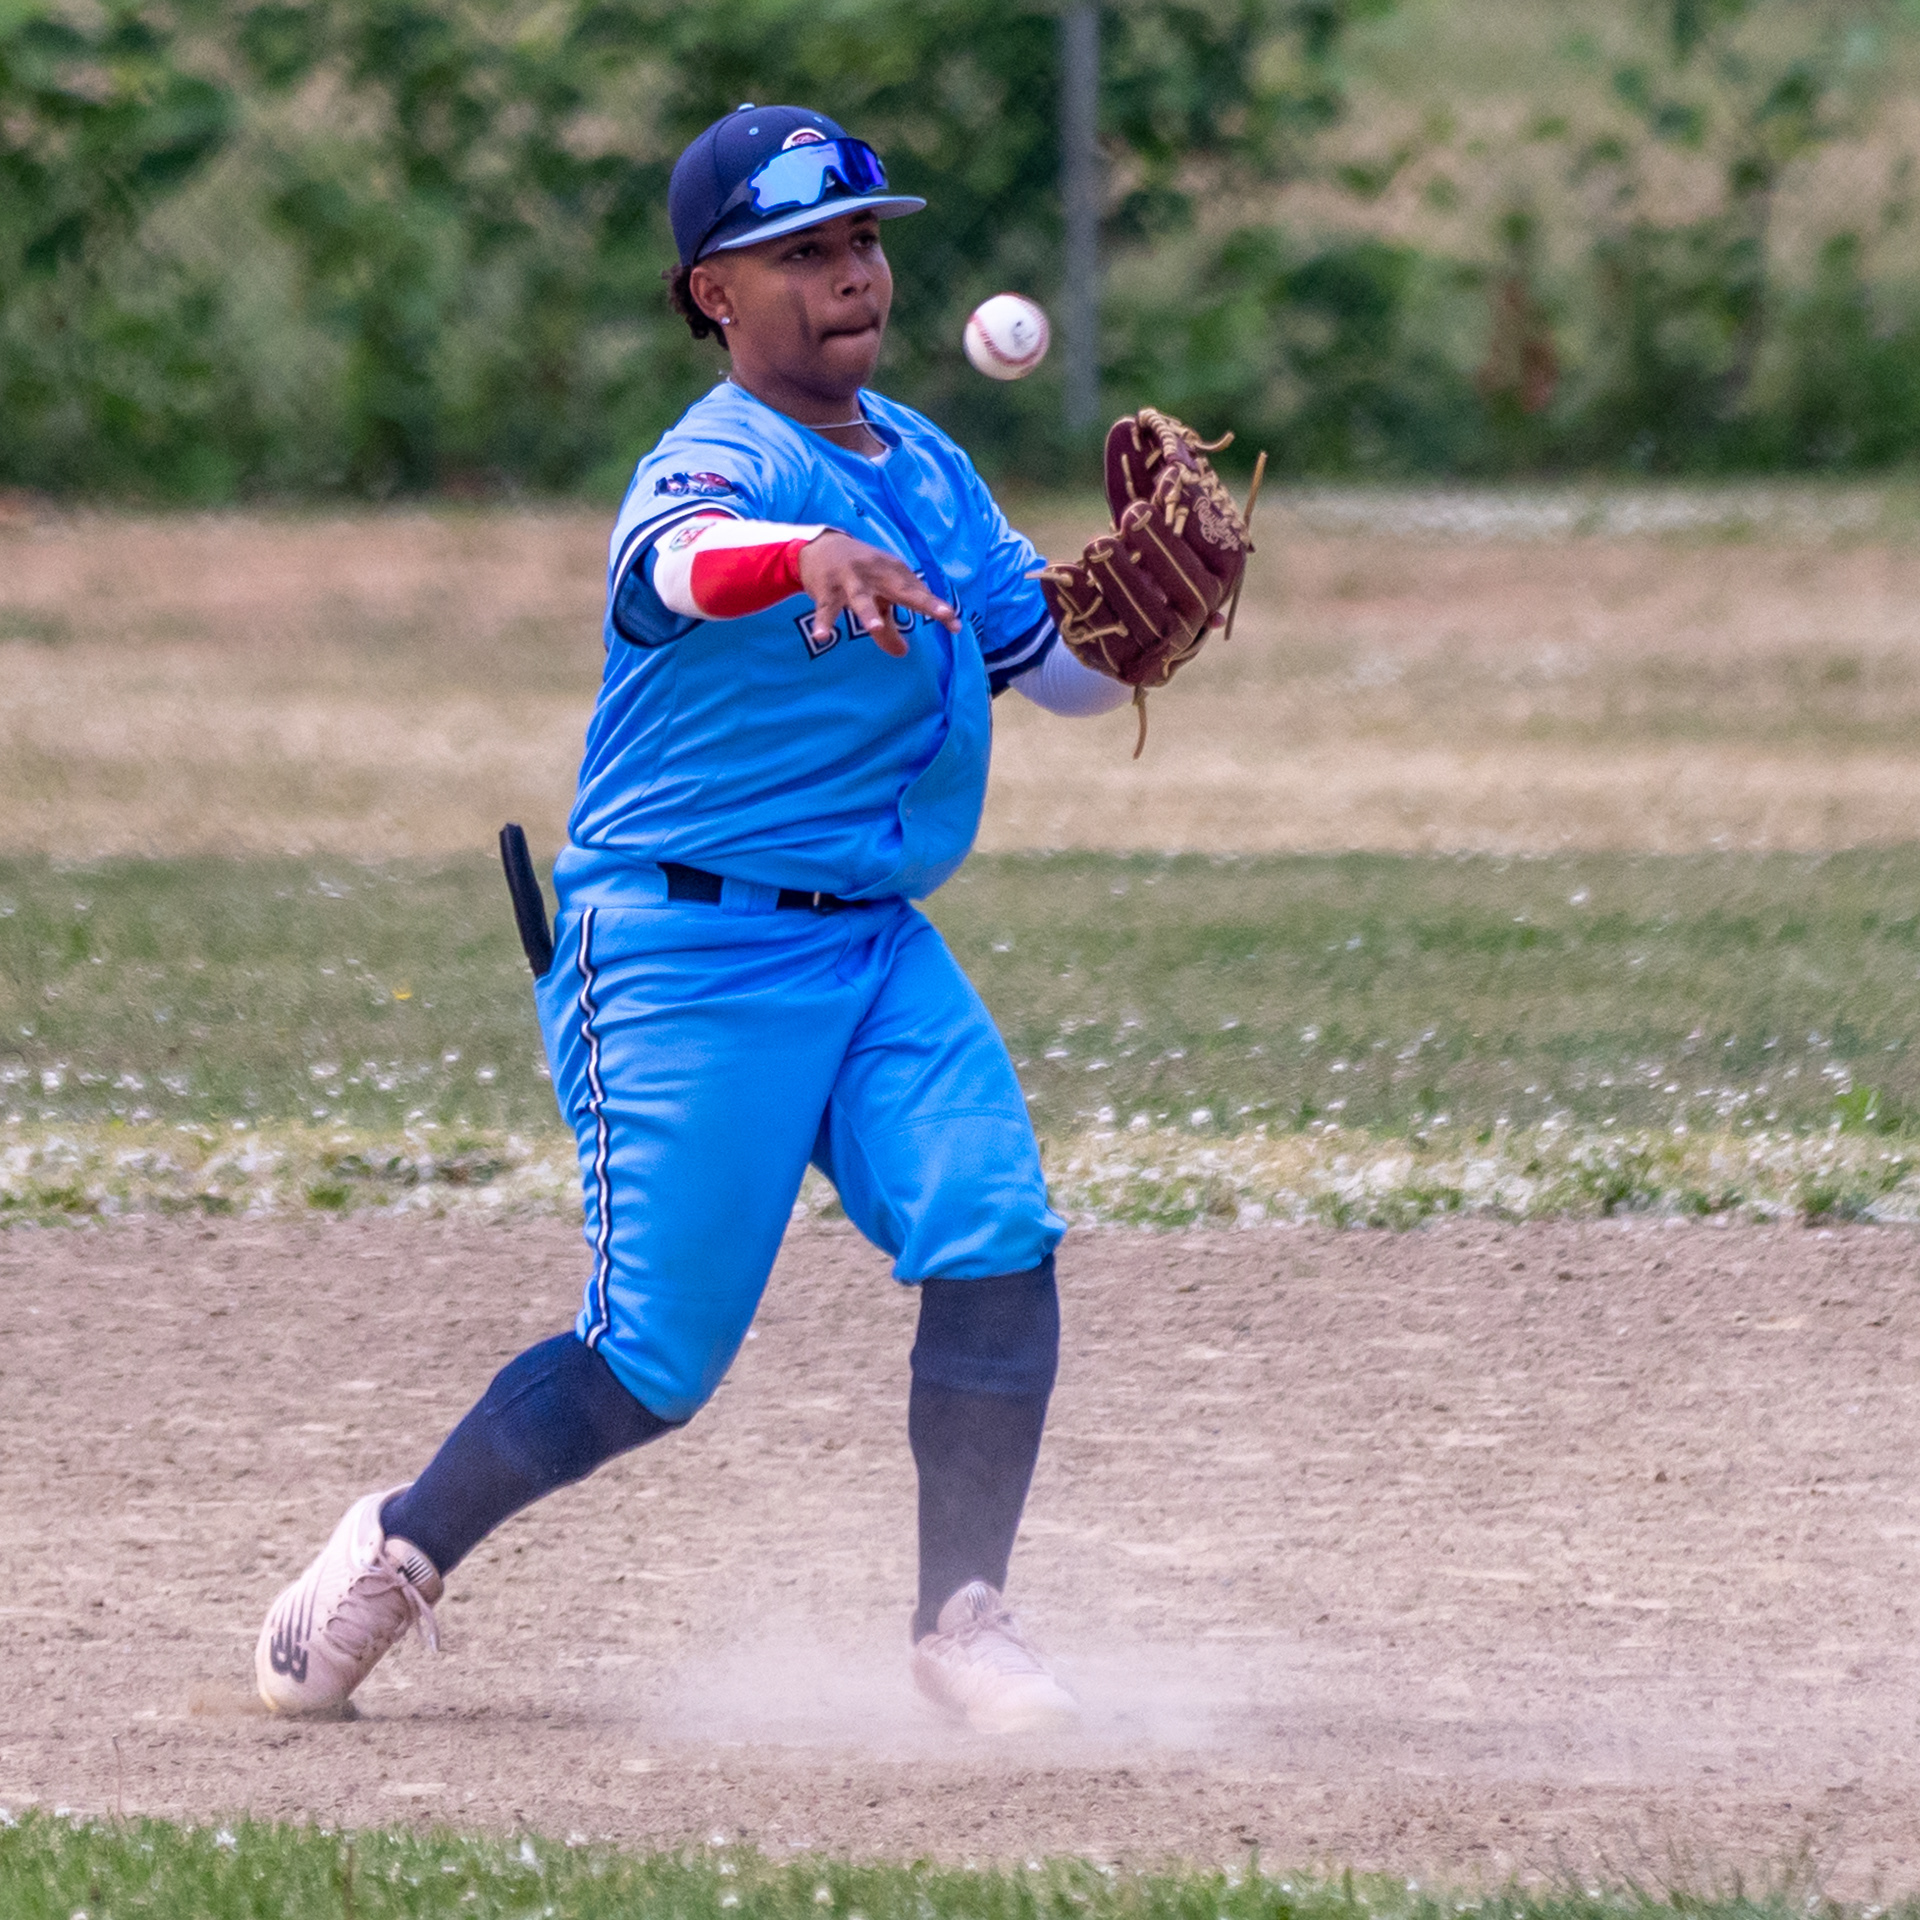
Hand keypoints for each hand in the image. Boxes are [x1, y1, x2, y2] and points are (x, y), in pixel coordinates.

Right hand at [797, 530, 960, 657]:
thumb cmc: (860, 575)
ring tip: (874, 628)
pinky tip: (822, 637)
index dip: (937, 608)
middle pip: (900, 589)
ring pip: (860, 598)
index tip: (956, 626)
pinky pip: (826, 609)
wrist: (820, 547)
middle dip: (921, 601)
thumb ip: (890, 627)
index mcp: (893, 573)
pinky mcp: (826, 590)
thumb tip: (903, 653)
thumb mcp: (878, 596)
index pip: (918, 593)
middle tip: (942, 614)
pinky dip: (823, 622)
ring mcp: (850, 580)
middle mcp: (875, 574)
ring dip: (867, 612)